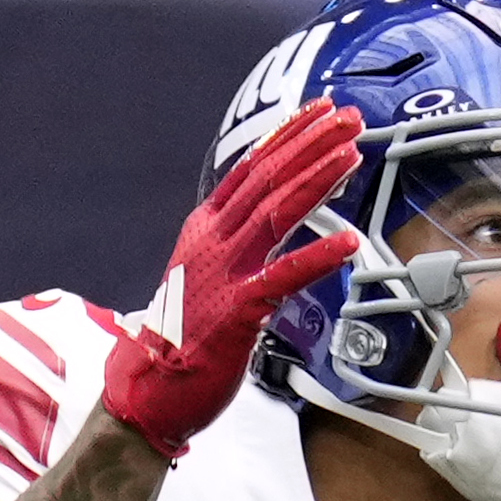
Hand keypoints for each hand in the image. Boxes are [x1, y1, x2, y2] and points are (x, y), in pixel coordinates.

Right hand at [101, 102, 363, 459]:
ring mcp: (223, 274)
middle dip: (310, 144)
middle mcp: (212, 242)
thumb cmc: (183, 335)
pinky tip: (348, 242)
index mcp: (205, 229)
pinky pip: (283, 277)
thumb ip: (237, 242)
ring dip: (317, 180)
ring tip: (352, 155)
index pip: (251, 169)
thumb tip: (272, 217)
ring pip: (275, 213)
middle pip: (267, 179)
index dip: (287, 137)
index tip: (319, 112)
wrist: (148, 388)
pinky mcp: (238, 310)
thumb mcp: (207, 272)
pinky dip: (317, 256)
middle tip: (347, 117)